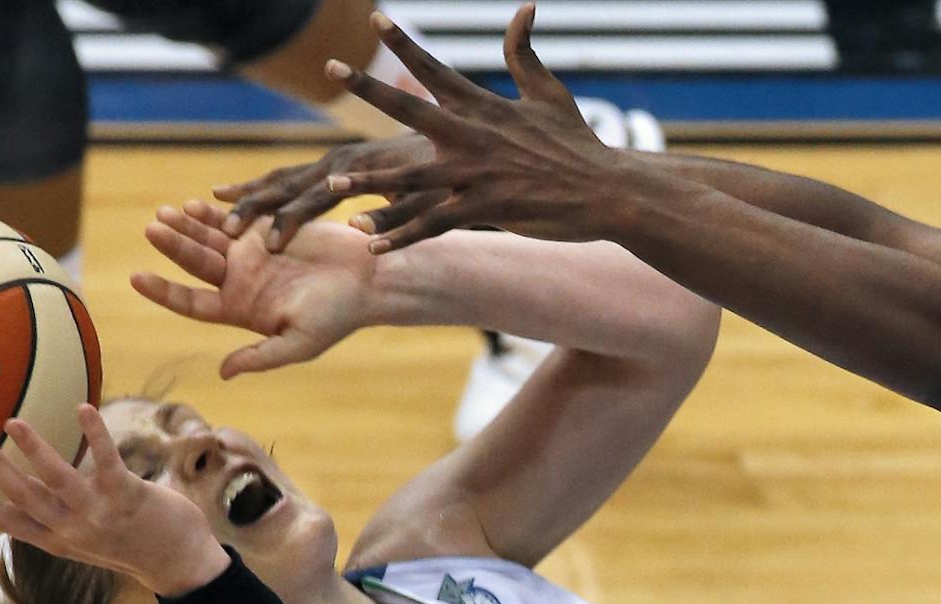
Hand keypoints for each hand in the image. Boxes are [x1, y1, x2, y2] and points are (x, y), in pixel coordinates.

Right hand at [0, 405, 229, 596]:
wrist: (181, 564)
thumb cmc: (129, 542)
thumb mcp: (83, 537)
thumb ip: (56, 512)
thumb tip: (27, 482)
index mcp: (56, 539)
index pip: (5, 521)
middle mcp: (73, 531)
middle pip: (25, 498)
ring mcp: (101, 515)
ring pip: (59, 481)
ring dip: (35, 450)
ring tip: (13, 422)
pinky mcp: (131, 498)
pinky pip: (108, 462)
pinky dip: (95, 434)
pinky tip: (83, 408)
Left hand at [131, 200, 377, 378]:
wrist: (370, 280)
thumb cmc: (339, 316)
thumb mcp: (299, 343)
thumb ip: (261, 356)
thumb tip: (223, 373)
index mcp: (241, 310)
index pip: (191, 302)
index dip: (164, 290)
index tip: (137, 277)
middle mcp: (241, 282)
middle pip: (195, 263)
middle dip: (173, 246)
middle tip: (152, 229)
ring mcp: (252, 254)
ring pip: (209, 238)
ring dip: (186, 226)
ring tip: (164, 213)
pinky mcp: (268, 230)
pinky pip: (234, 218)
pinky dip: (214, 212)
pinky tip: (197, 204)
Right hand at [213, 135, 436, 251]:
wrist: (456, 147)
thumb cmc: (446, 184)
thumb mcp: (428, 206)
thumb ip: (394, 217)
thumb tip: (356, 229)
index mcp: (359, 172)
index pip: (315, 200)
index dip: (290, 222)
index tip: (267, 245)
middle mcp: (339, 160)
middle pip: (287, 184)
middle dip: (254, 206)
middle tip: (223, 229)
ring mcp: (333, 158)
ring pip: (281, 176)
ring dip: (248, 192)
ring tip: (211, 202)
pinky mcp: (333, 162)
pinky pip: (288, 175)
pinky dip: (259, 184)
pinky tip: (230, 193)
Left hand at [318, 6, 638, 250]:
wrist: (607, 190)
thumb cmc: (578, 143)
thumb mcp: (550, 93)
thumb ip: (525, 53)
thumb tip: (525, 6)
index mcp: (485, 106)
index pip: (435, 69)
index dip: (404, 43)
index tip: (376, 19)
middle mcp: (474, 135)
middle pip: (411, 107)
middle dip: (369, 88)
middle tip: (333, 67)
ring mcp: (477, 174)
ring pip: (412, 177)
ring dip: (371, 181)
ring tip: (333, 186)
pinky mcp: (485, 208)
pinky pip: (433, 224)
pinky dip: (402, 234)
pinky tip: (372, 244)